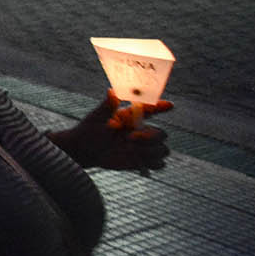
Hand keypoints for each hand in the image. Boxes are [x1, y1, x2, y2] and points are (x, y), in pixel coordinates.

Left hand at [53, 91, 172, 173]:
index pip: (152, 110)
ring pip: (163, 149)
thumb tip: (112, 91)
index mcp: (133, 116)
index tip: (169, 105)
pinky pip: (159, 164)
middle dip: (149, 137)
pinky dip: (152, 163)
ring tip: (130, 150)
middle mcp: (142, 130)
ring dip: (149, 151)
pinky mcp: (143, 160)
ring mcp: (144, 146)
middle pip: (161, 134)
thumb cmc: (90, 130)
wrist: (85, 150)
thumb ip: (107, 106)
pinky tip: (138, 161)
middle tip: (129, 138)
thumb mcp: (97, 118)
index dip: (162, 107)